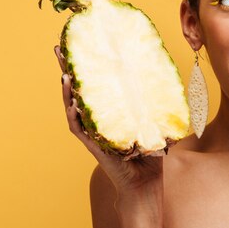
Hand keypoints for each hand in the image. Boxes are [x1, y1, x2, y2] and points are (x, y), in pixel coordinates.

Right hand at [54, 45, 163, 197]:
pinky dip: (75, 116)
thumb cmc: (151, 154)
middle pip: (79, 90)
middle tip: (59, 48)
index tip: (82, 44)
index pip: (96, 84)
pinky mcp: (94, 147)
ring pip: (74, 108)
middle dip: (68, 69)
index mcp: (111, 112)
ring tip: (64, 72)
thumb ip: (157, 104)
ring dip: (67, 91)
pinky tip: (73, 102)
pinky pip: (80, 129)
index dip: (88, 65)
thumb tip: (169, 79)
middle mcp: (98, 120)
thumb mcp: (155, 123)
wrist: (146, 183)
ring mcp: (94, 133)